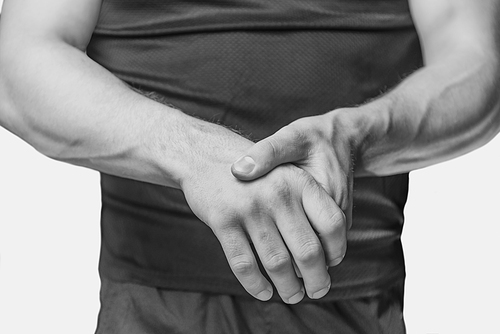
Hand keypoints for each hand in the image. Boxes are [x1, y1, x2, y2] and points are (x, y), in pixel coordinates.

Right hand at [180, 121, 345, 302]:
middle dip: (316, 279)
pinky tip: (264, 292)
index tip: (332, 263)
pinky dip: (256, 285)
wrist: (206, 154)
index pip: (332, 223)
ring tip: (293, 295)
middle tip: (318, 290)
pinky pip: (244, 264)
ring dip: (288, 288)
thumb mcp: (286, 174)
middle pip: (308, 250)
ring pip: (277, 263)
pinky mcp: (223, 220)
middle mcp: (278, 193)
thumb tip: (326, 254)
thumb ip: (306, 205)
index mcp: (299, 181)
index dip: (337, 249)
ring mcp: (249, 208)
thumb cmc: (254, 174)